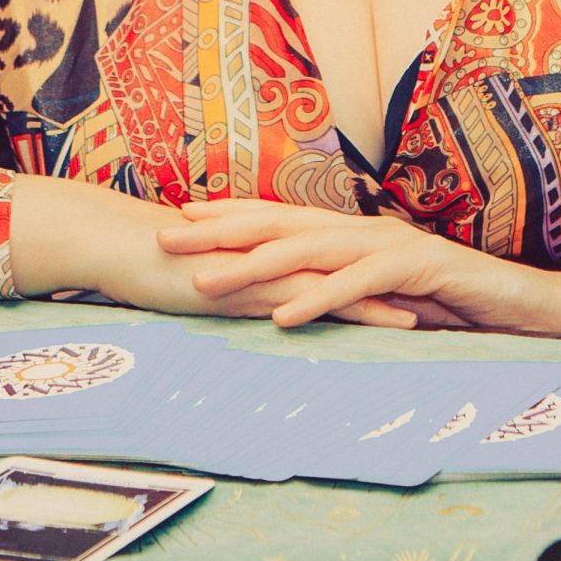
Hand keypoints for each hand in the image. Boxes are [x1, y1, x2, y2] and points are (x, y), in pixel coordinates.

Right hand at [11, 176, 417, 327]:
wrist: (113, 241)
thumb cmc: (147, 261)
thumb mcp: (199, 277)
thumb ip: (227, 285)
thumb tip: (244, 303)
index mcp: (266, 249)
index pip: (332, 261)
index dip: (373, 274)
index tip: (415, 290)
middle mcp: (277, 250)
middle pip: (352, 265)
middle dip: (398, 282)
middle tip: (448, 300)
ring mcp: (270, 262)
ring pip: (346, 279)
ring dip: (392, 295)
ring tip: (437, 314)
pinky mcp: (258, 281)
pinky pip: (318, 295)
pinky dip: (359, 306)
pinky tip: (393, 318)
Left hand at [157, 199, 548, 329]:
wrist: (525, 302)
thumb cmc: (453, 302)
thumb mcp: (385, 296)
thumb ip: (343, 290)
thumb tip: (292, 299)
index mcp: (354, 231)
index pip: (280, 217)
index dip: (229, 215)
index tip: (177, 219)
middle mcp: (365, 228)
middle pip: (281, 224)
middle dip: (220, 230)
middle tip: (165, 238)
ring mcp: (391, 245)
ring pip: (311, 250)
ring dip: (255, 265)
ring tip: (206, 281)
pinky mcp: (419, 270)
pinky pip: (359, 283)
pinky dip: (320, 298)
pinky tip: (284, 316)